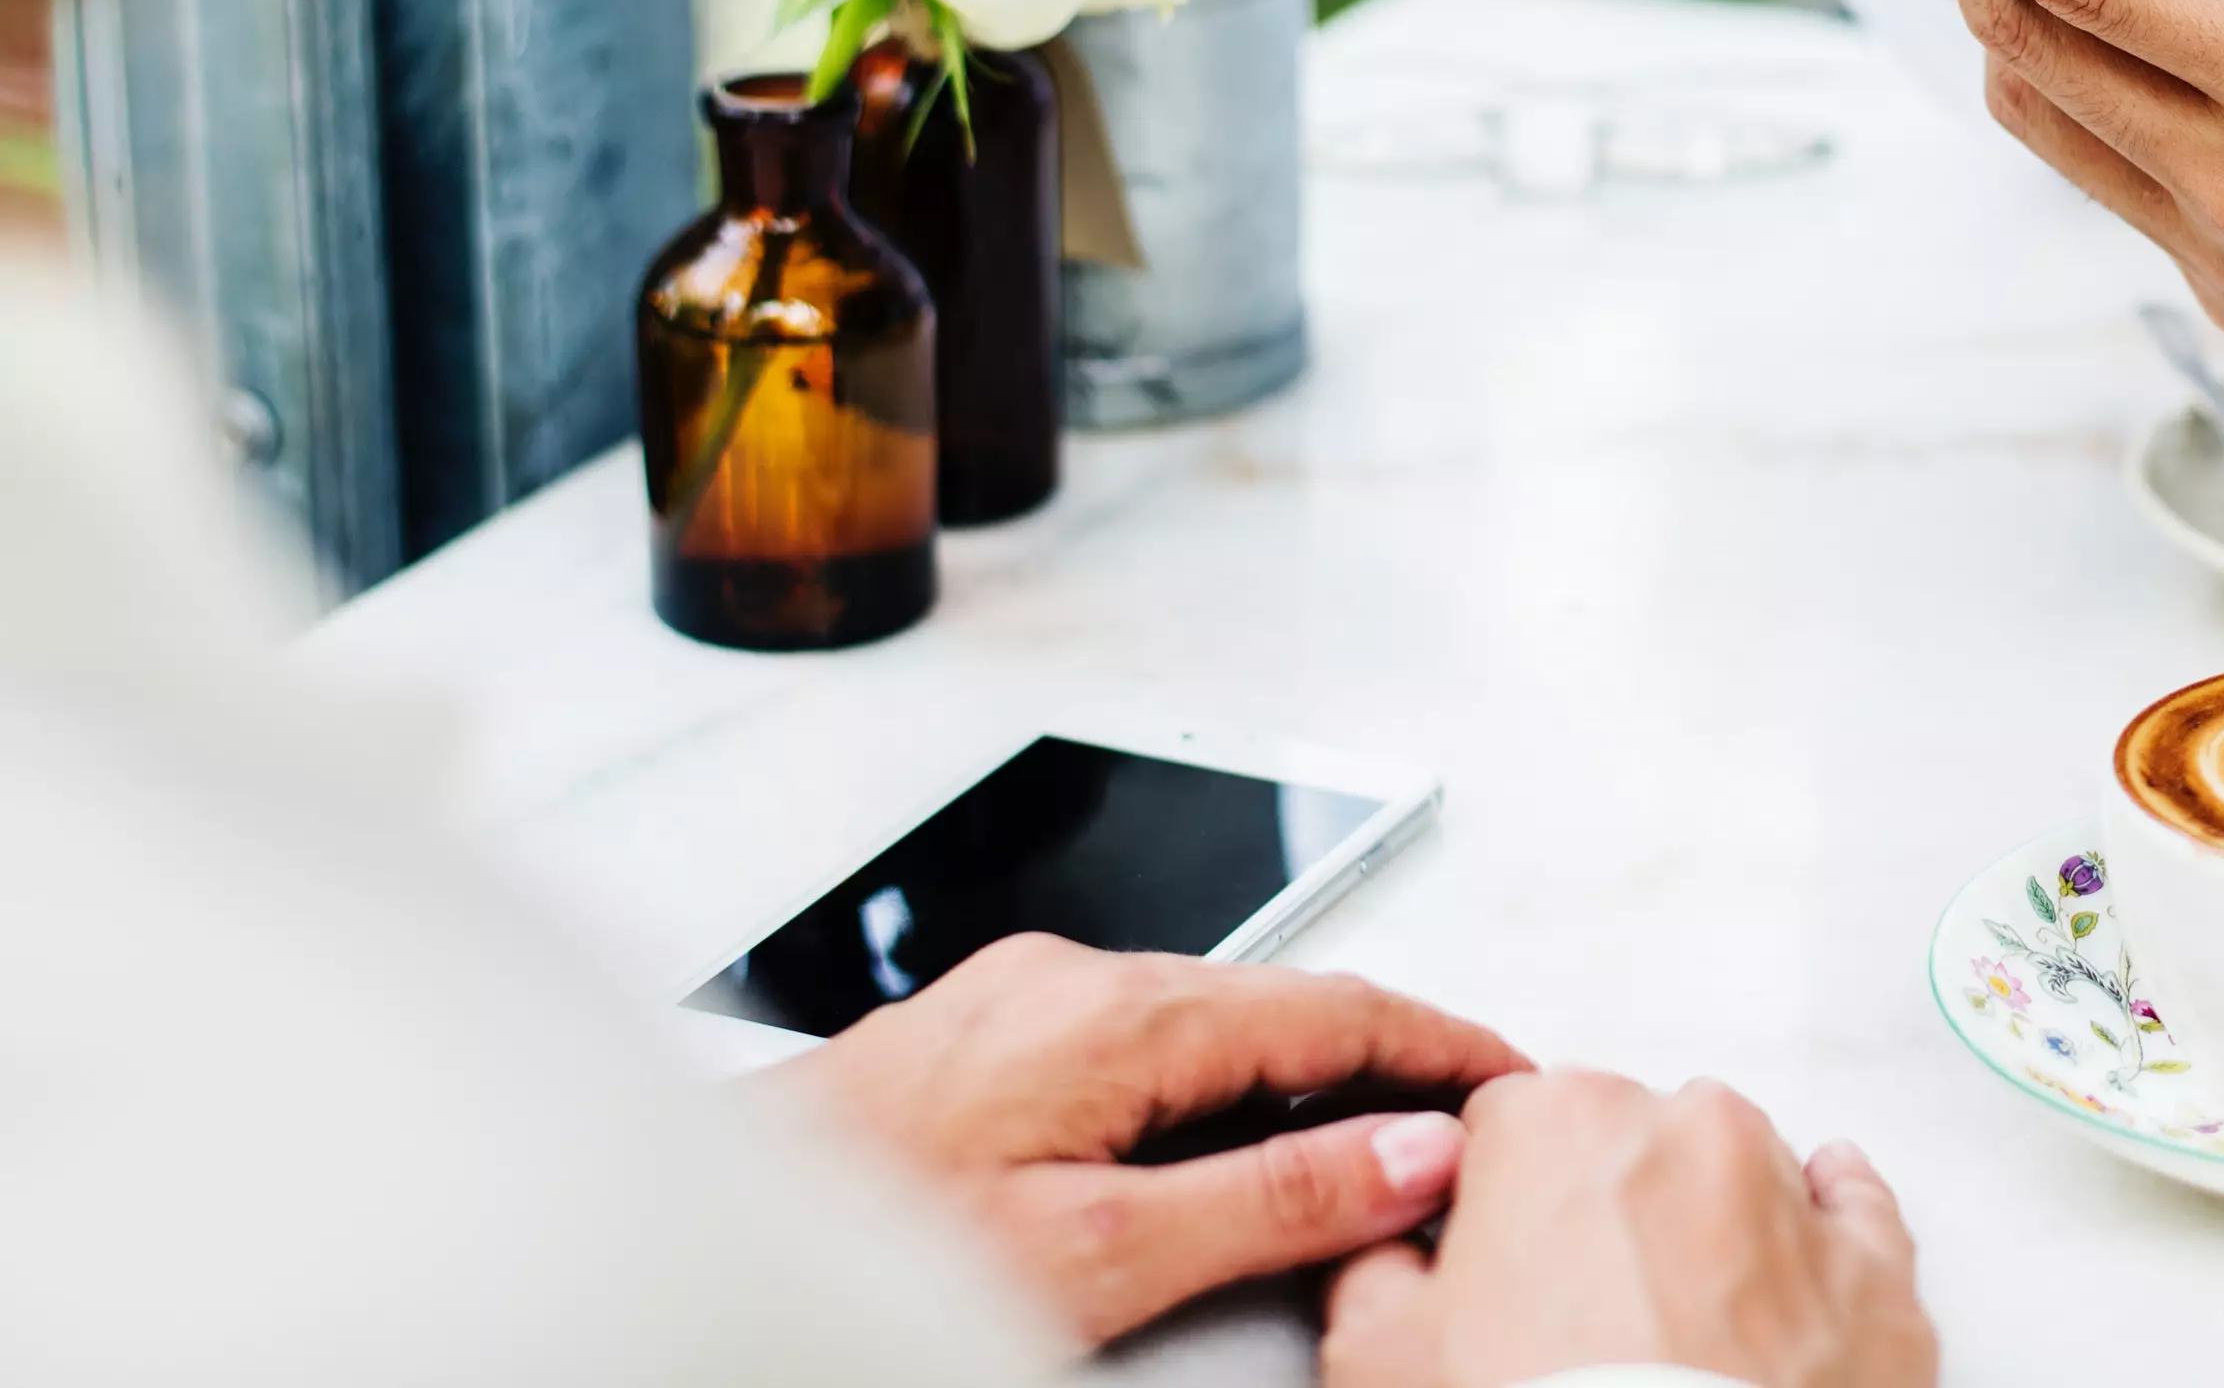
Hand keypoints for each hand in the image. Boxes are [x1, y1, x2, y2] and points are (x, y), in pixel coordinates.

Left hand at [778, 936, 1529, 1344]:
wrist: (701, 1240)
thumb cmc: (876, 1250)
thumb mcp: (1101, 1253)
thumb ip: (1270, 1197)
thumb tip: (1410, 1150)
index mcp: (1120, 1013)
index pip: (1340, 1006)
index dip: (1445, 1047)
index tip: (1515, 1083)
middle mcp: (1073, 977)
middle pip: (1280, 1004)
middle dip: (1385, 1058)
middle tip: (1465, 1127)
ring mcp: (1022, 999)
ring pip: (1209, 1022)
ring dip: (1300, 1074)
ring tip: (1369, 1146)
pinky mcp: (983, 1037)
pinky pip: (1141, 1040)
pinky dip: (1218, 1084)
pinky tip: (1229, 1143)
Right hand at [1315, 1071, 1935, 1387]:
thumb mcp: (1377, 1355)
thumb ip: (1377, 1267)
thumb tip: (1390, 1251)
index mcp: (1559, 1124)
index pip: (1506, 1124)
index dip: (1494, 1198)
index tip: (1495, 1258)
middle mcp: (1688, 1132)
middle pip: (1630, 1141)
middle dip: (1605, 1209)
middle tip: (1575, 1315)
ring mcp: (1793, 1199)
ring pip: (1743, 1171)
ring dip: (1710, 1226)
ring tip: (1673, 1331)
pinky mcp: (1876, 1278)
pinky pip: (1859, 1216)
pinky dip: (1828, 1234)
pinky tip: (1796, 1270)